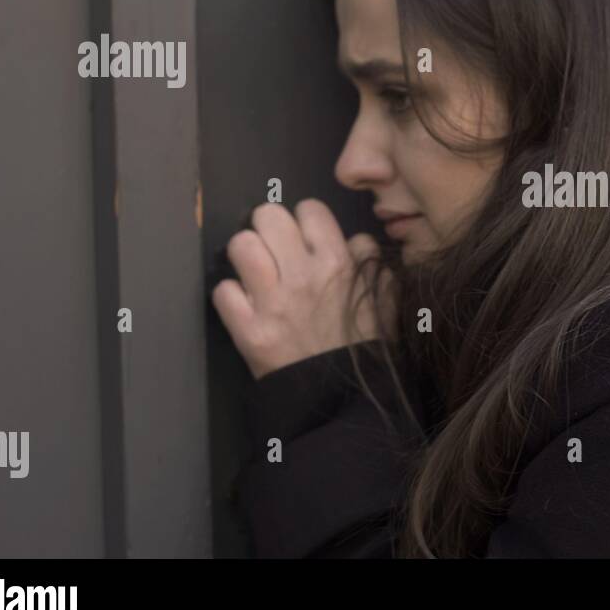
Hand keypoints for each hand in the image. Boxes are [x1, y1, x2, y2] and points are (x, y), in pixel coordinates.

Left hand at [211, 200, 396, 378]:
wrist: (346, 400)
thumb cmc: (369, 347)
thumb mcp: (386, 298)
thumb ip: (370, 261)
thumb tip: (353, 240)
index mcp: (338, 263)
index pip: (309, 209)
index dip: (306, 220)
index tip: (306, 236)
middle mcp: (302, 275)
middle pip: (267, 216)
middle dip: (270, 228)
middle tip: (276, 248)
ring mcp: (272, 302)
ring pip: (241, 245)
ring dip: (247, 255)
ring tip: (257, 272)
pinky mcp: (248, 330)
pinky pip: (223, 291)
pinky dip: (232, 296)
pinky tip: (246, 305)